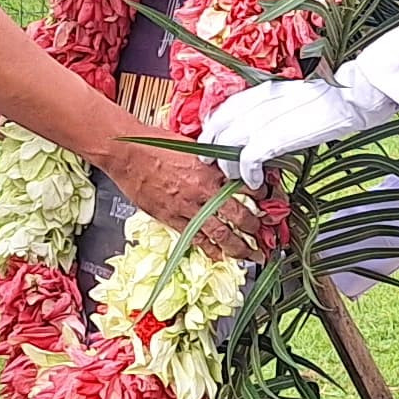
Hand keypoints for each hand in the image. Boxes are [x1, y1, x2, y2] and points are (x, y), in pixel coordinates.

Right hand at [97, 141, 267, 259]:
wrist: (127, 154)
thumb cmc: (155, 143)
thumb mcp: (192, 145)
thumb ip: (211, 158)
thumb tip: (228, 162)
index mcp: (212, 170)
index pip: (247, 187)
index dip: (262, 198)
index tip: (270, 205)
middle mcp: (203, 192)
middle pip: (239, 216)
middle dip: (256, 230)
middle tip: (266, 239)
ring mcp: (188, 208)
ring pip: (220, 234)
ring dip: (238, 247)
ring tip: (250, 256)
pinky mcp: (171, 218)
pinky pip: (195, 239)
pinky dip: (209, 249)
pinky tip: (218, 256)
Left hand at [205, 77, 398, 186]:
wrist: (353, 97)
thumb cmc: (335, 98)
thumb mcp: (297, 99)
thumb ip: (277, 110)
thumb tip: (269, 128)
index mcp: (265, 88)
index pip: (227, 106)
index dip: (215, 125)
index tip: (214, 139)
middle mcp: (260, 99)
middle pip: (220, 124)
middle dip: (212, 146)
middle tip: (212, 162)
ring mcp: (266, 117)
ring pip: (228, 143)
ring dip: (228, 164)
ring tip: (234, 178)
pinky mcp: (275, 136)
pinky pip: (248, 158)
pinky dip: (247, 173)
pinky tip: (254, 182)